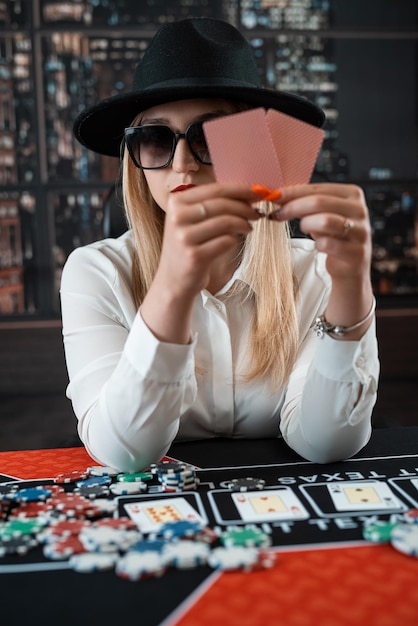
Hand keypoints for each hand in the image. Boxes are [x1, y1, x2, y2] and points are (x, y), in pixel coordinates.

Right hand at [158, 182, 262, 296]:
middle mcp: (177, 217)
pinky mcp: (194, 256)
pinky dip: (234, 241)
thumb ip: (214, 204)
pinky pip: (225, 242)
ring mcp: (184, 237)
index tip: (259, 192)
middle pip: (222, 204)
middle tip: (257, 213)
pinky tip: (234, 242)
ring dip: (243, 224)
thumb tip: (251, 193)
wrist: (173, 280)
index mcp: (176, 202)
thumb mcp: (193, 220)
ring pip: (225, 222)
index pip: (215, 189)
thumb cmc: (189, 246)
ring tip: (248, 228)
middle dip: (245, 207)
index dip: (241, 190)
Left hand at [270, 182, 371, 281]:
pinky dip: (317, 245)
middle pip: (319, 202)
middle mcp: (360, 210)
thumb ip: (304, 203)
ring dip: (307, 225)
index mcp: (352, 194)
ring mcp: (360, 231)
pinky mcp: (357, 252)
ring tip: (304, 229)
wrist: (350, 266)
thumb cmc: (333, 237)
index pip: (317, 188)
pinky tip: (318, 246)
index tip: (273, 196)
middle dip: (293, 207)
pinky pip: (328, 244)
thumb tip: (277, 195)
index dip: (292, 192)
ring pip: (325, 221)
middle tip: (278, 214)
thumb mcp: (320, 215)